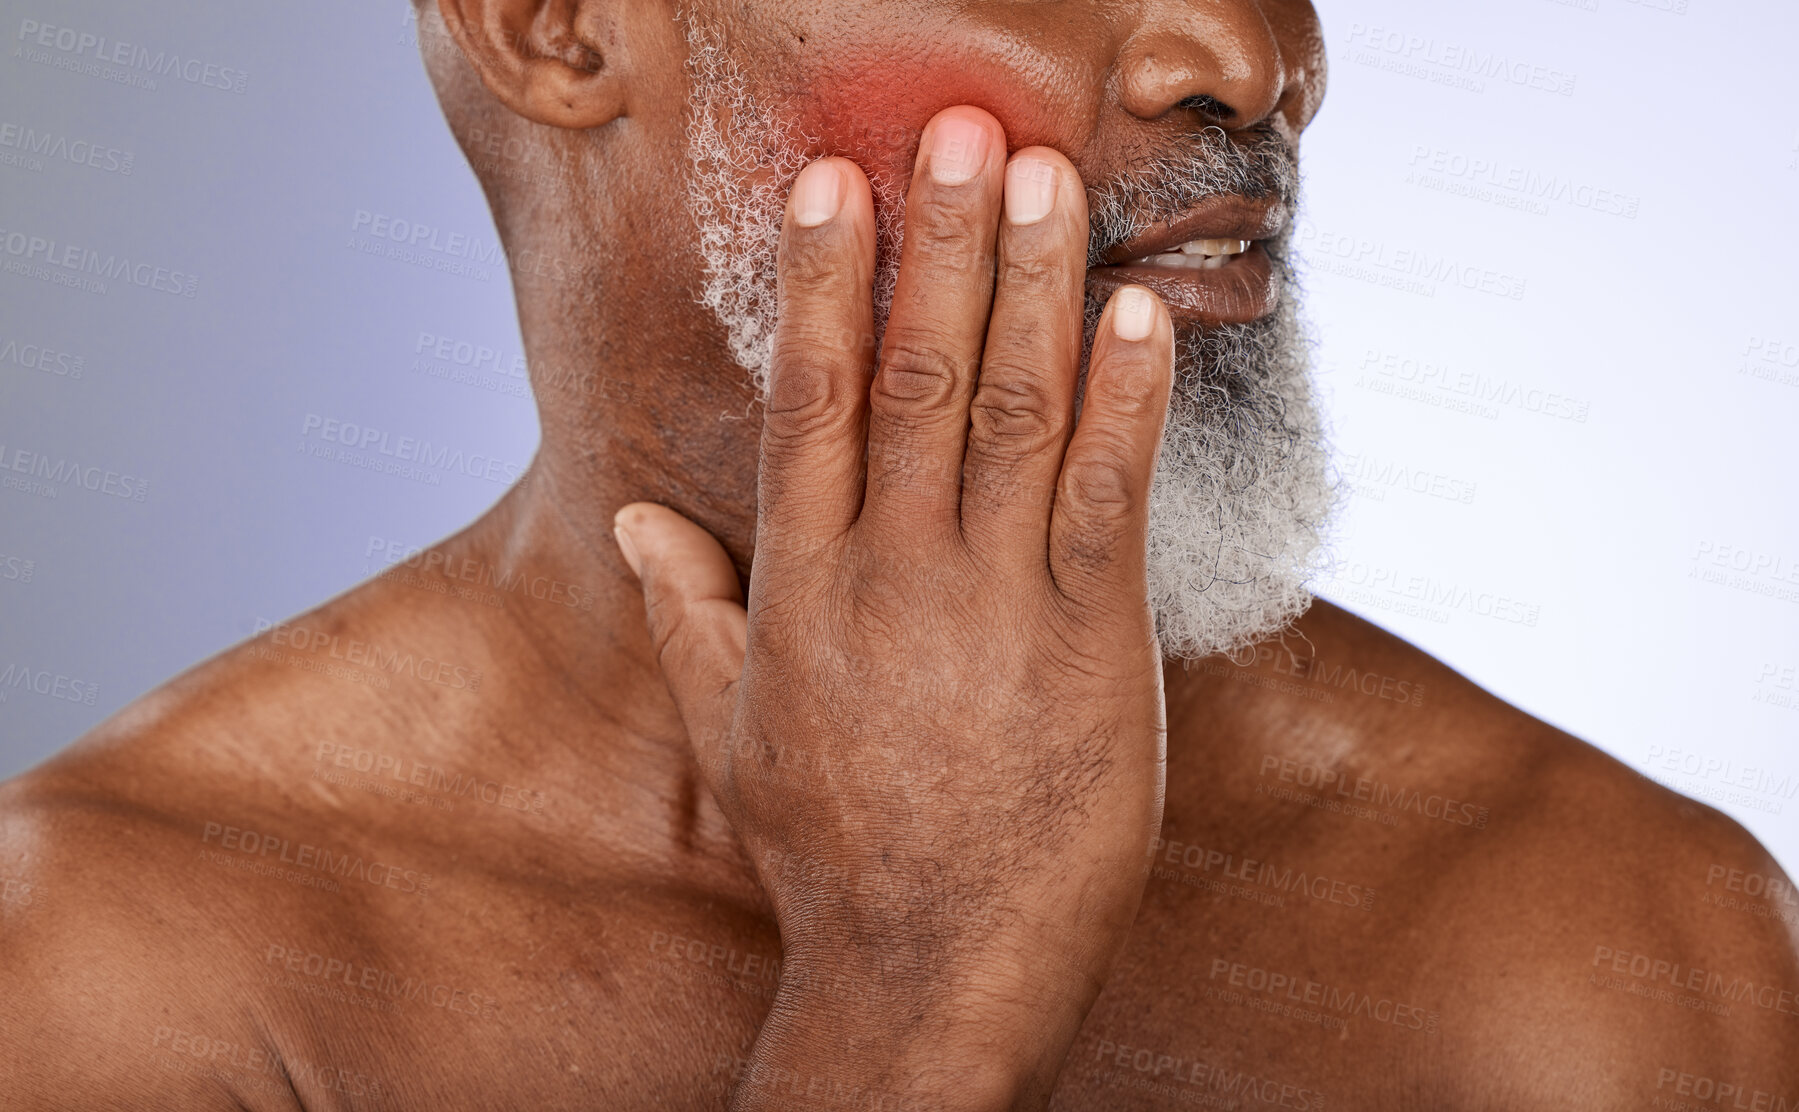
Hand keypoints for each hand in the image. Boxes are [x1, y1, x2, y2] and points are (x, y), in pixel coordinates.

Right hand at [613, 105, 1174, 1108]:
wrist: (938, 967)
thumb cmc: (835, 851)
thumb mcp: (734, 735)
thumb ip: (686, 613)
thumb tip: (632, 520)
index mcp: (803, 587)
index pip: (815, 399)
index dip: (831, 280)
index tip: (838, 181)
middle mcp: (894, 576)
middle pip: (919, 378)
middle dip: (942, 243)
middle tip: (959, 129)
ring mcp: (996, 605)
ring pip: (1014, 414)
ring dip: (1034, 287)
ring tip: (1047, 177)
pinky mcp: (1091, 644)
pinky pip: (1110, 499)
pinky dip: (1125, 400)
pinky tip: (1137, 313)